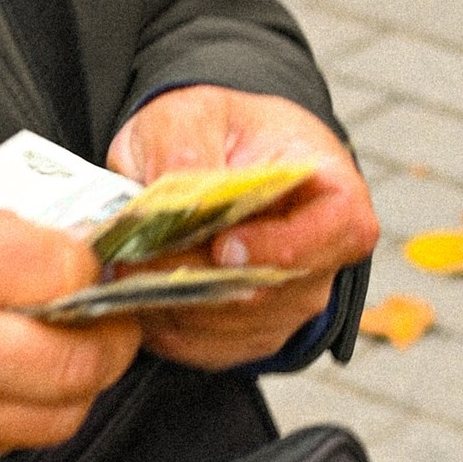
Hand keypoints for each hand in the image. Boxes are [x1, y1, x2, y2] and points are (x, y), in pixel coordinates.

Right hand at [0, 200, 138, 461]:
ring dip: (71, 388)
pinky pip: (5, 448)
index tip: (84, 266)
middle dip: (108, 339)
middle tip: (101, 323)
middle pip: (83, 361)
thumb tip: (47, 250)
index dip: (89, 267)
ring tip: (54, 361)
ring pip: (58, 416)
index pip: (66, 269)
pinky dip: (16, 420)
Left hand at [103, 87, 378, 373]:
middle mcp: (321, 261)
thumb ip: (183, 148)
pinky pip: (203, 346)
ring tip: (124, 262)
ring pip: (229, 325)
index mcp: (333, 195)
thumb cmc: (215, 133)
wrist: (202, 160)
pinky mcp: (247, 336)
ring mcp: (288, 305)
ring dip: (170, 299)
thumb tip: (170, 192)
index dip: (280, 248)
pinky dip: (163, 322)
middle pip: (269, 291)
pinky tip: (135, 286)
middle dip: (196, 276)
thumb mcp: (191, 115)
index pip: (338, 233)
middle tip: (134, 254)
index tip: (224, 246)